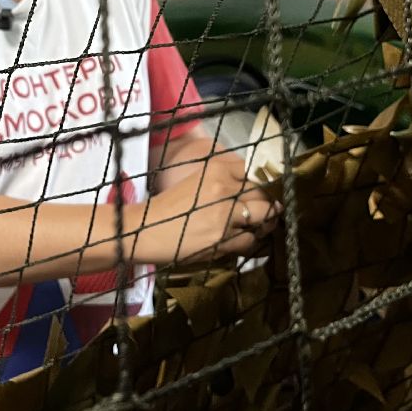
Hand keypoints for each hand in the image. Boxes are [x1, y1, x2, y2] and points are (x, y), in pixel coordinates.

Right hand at [131, 151, 280, 265]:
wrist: (144, 230)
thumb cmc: (167, 207)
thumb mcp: (195, 182)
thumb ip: (221, 182)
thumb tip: (249, 190)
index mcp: (215, 169)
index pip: (252, 173)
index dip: (258, 184)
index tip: (258, 193)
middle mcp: (224, 188)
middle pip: (263, 195)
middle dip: (267, 204)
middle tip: (264, 211)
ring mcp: (225, 215)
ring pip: (262, 218)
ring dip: (262, 224)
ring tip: (256, 227)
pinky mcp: (223, 239)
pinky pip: (249, 240)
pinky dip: (247, 242)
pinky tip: (238, 240)